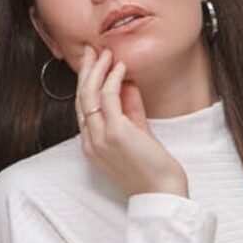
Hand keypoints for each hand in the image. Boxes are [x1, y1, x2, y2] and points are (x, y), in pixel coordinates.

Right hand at [75, 46, 188, 197]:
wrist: (161, 193)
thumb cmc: (152, 169)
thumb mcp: (137, 134)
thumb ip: (130, 110)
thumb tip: (126, 84)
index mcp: (91, 144)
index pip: (83, 107)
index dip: (86, 83)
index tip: (92, 64)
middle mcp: (90, 140)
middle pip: (81, 98)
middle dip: (86, 71)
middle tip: (91, 50)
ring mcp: (100, 137)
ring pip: (89, 95)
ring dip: (96, 70)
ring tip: (104, 53)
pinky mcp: (115, 133)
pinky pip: (108, 98)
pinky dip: (112, 79)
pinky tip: (119, 67)